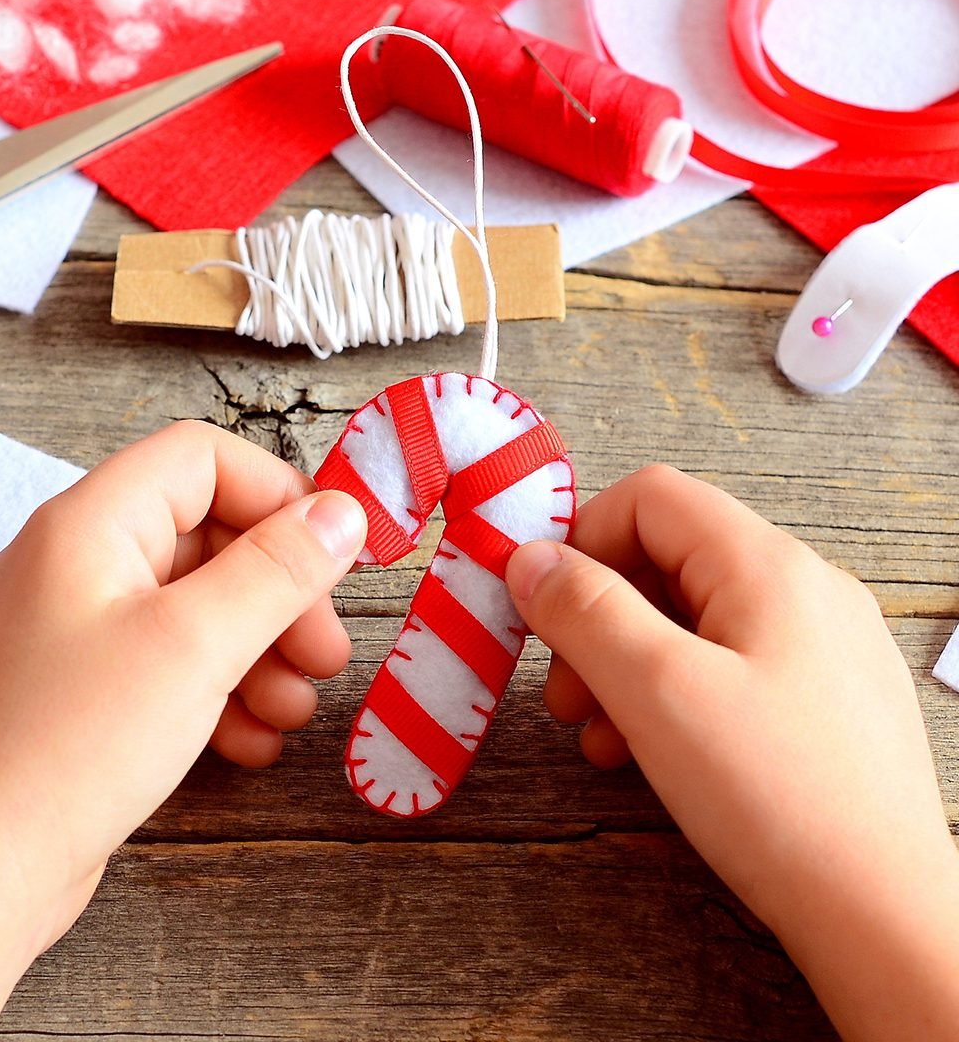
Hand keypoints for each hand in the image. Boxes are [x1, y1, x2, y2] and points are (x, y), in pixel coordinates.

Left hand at [0, 419, 366, 912]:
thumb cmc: (74, 746)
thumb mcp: (196, 645)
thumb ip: (277, 570)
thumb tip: (343, 512)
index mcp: (91, 522)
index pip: (202, 458)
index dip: (277, 496)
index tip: (331, 558)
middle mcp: (78, 561)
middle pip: (209, 536)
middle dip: (280, 594)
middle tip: (326, 657)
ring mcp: (77, 627)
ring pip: (197, 606)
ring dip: (259, 651)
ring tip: (294, 712)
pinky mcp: (83, 688)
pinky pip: (169, 662)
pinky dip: (219, 691)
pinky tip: (250, 744)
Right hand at [506, 465, 958, 1041]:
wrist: (886, 917)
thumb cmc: (776, 798)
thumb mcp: (656, 690)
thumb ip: (584, 610)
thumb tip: (528, 557)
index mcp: (767, 565)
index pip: (650, 497)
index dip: (583, 539)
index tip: (545, 609)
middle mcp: (804, 588)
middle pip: (667, 558)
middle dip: (598, 616)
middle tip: (566, 692)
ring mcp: (822, 644)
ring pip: (692, 619)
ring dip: (627, 663)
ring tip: (600, 736)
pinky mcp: (826, 698)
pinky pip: (728, 665)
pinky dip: (673, 694)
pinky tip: (649, 755)